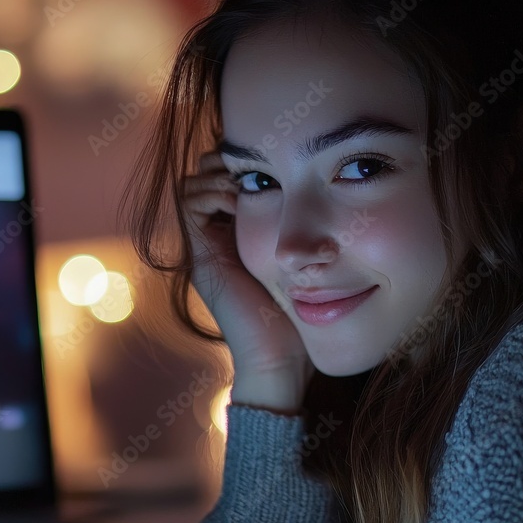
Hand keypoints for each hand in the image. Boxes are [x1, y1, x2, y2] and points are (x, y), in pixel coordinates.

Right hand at [181, 150, 313, 410]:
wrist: (280, 360)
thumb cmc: (301, 319)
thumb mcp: (305, 264)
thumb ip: (305, 237)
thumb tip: (333, 199)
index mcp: (237, 238)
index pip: (225, 179)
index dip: (242, 163)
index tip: (273, 165)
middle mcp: (215, 240)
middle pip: (204, 176)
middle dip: (226, 163)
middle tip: (257, 168)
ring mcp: (204, 248)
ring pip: (191, 185)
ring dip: (218, 175)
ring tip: (248, 185)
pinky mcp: (201, 257)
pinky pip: (189, 204)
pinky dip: (212, 192)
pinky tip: (241, 201)